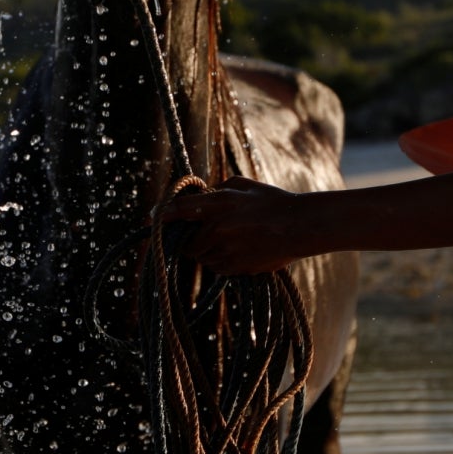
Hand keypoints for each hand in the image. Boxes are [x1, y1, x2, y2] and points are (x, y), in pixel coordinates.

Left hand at [166, 177, 312, 274]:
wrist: (299, 226)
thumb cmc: (272, 201)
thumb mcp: (242, 185)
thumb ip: (216, 191)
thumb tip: (198, 198)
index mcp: (218, 204)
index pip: (178, 210)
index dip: (162, 215)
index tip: (153, 218)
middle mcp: (218, 229)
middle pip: (185, 242)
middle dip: (188, 238)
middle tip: (201, 231)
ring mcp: (226, 251)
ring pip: (201, 257)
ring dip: (205, 250)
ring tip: (229, 238)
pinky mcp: (236, 268)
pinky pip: (216, 267)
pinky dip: (220, 260)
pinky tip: (240, 249)